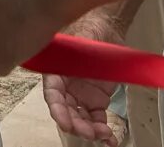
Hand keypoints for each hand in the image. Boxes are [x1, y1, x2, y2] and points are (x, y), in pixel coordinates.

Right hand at [43, 12, 124, 145]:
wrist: (108, 28)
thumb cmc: (91, 27)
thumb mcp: (82, 35)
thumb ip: (77, 45)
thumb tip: (75, 49)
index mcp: (56, 71)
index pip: (53, 94)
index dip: (58, 110)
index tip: (65, 122)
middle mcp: (66, 87)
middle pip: (67, 111)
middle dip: (76, 125)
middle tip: (90, 133)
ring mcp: (80, 96)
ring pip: (81, 119)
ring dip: (90, 130)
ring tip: (105, 135)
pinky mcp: (95, 101)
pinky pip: (96, 119)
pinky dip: (102, 131)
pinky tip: (110, 139)